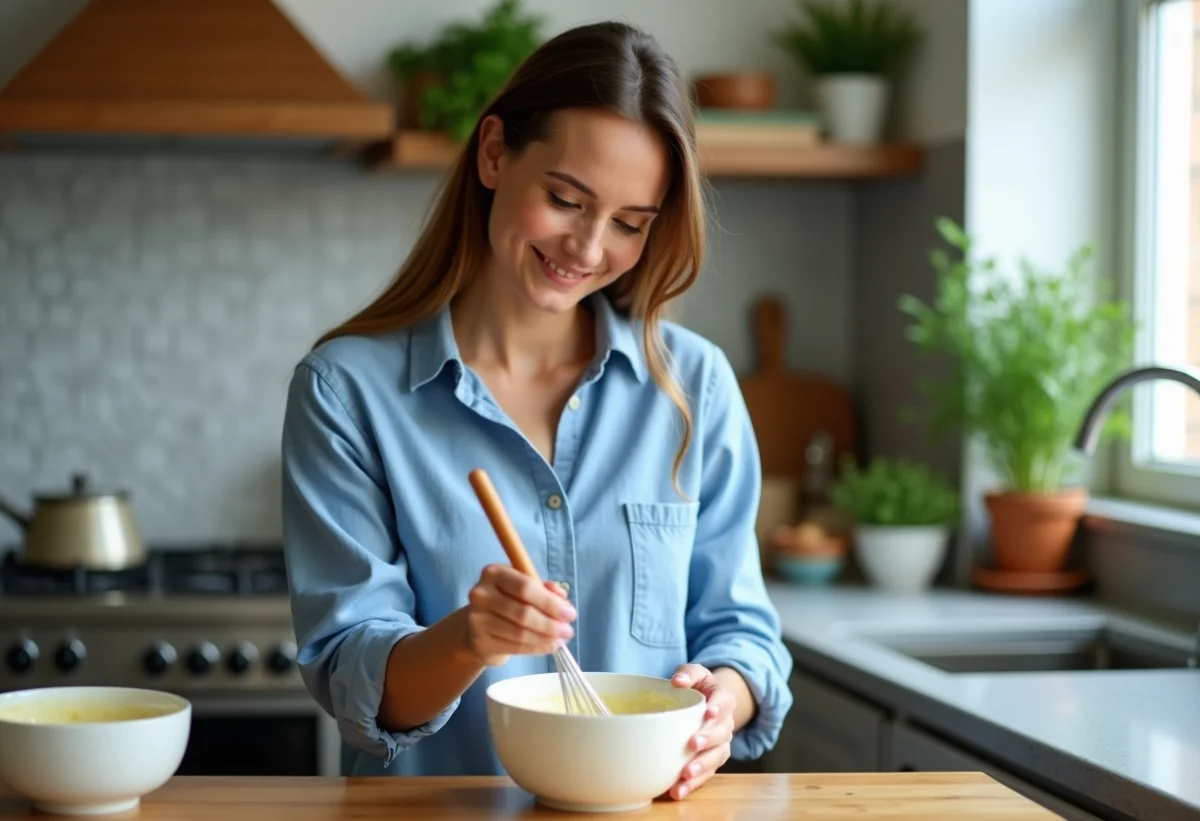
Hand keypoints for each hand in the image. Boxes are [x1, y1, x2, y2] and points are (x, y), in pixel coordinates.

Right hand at [462, 564, 575, 665]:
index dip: (550, 602)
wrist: (480, 626)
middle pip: (522, 612)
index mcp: (494, 573)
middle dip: (550, 624)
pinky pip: (515, 647)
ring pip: (519, 632)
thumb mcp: (526, 588)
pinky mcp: (480, 642)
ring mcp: (477, 619)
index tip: (570, 613)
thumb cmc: (508, 601)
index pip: (525, 587)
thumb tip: (562, 600)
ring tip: (561, 639)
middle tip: (568, 631)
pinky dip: (536, 648)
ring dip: (546, 638)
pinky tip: (549, 646)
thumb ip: (545, 589)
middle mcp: (481, 594)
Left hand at [665, 664, 735, 799]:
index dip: (718, 707)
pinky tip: (679, 791)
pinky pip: (706, 774)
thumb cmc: (697, 687)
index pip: (724, 701)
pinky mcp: (711, 761)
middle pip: (721, 732)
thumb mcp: (694, 673)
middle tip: (693, 744)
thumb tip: (677, 681)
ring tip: (686, 775)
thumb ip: (687, 673)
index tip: (709, 712)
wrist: (707, 705)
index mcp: (723, 698)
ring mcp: (721, 744)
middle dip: (708, 739)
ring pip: (716, 757)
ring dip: (702, 766)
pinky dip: (693, 784)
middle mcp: (725, 723)